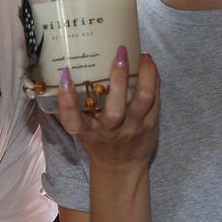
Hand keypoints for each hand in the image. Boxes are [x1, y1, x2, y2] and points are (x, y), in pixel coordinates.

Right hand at [55, 46, 159, 170]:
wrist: (122, 168)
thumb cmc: (99, 142)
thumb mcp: (83, 128)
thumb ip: (77, 106)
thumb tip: (70, 69)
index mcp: (88, 131)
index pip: (72, 119)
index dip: (67, 98)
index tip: (65, 74)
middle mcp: (111, 131)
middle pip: (115, 109)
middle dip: (118, 79)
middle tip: (119, 53)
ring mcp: (133, 128)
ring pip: (143, 100)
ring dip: (145, 74)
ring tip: (142, 56)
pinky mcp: (151, 125)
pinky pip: (156, 99)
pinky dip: (154, 79)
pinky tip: (149, 64)